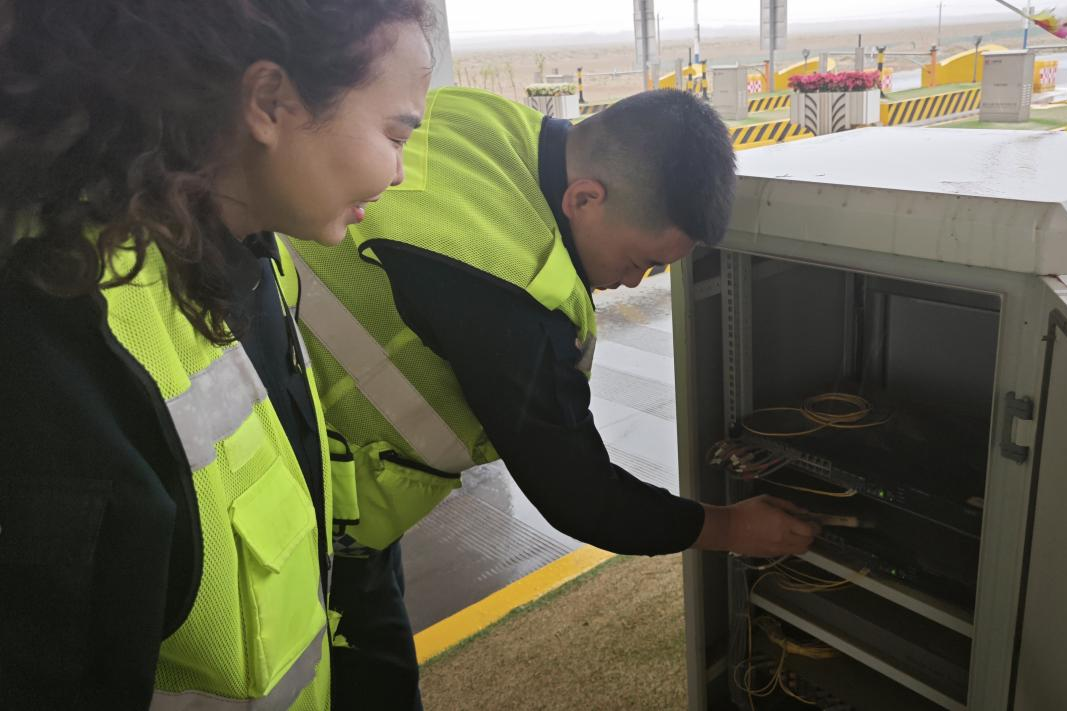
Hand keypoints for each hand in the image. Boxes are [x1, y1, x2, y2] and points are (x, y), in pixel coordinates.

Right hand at [693, 495, 819, 556]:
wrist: (727, 529)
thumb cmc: (744, 511)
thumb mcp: (766, 500)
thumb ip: (787, 505)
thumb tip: (802, 511)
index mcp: (783, 523)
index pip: (810, 531)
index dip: (815, 527)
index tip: (814, 522)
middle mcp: (783, 539)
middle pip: (808, 543)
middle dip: (810, 535)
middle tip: (805, 527)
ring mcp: (777, 549)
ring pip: (800, 551)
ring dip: (801, 543)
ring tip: (794, 534)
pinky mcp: (770, 555)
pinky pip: (787, 553)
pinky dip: (790, 546)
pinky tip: (781, 538)